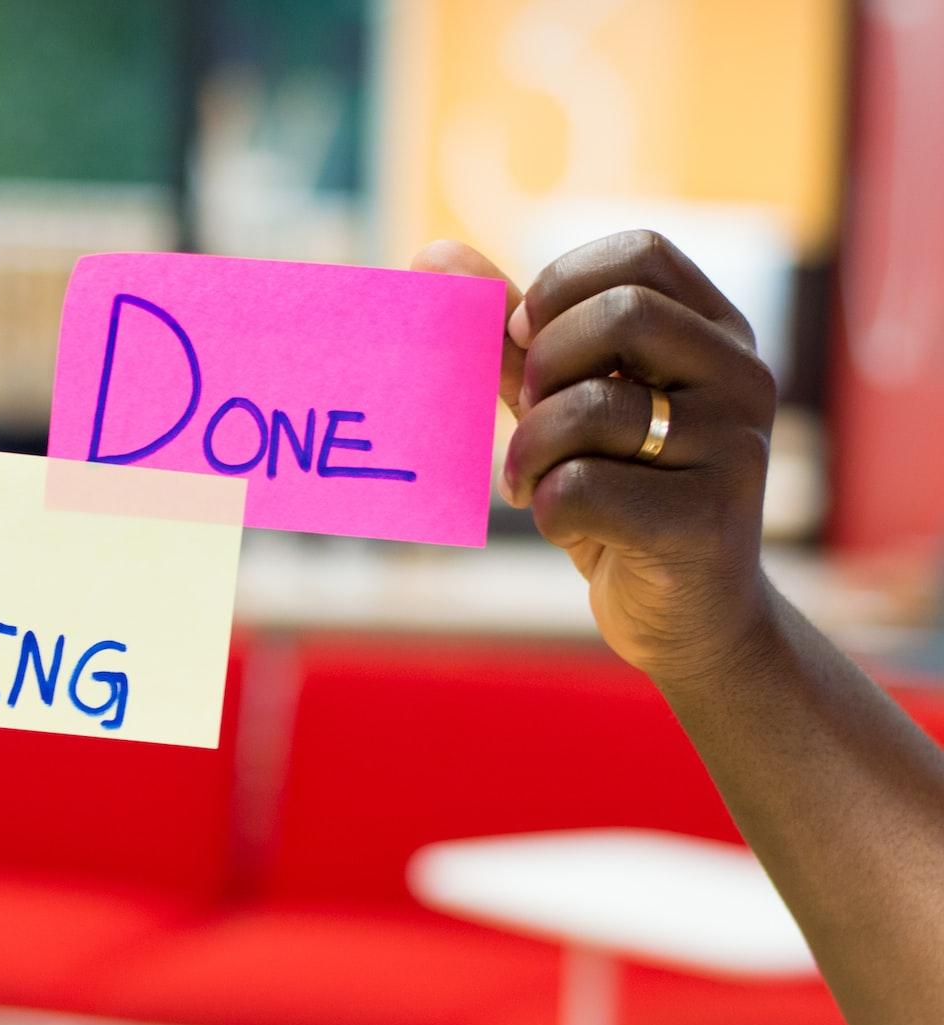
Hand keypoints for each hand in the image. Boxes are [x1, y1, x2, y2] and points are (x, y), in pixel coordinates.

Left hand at [413, 233, 778, 683]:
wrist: (687, 618)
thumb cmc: (622, 497)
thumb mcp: (567, 407)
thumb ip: (512, 338)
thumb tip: (433, 255)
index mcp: (718, 334)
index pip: (642, 254)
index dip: (562, 287)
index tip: (526, 340)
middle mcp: (743, 378)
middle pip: (622, 315)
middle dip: (545, 366)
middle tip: (531, 414)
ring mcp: (735, 449)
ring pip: (592, 408)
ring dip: (530, 449)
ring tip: (530, 480)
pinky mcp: (705, 522)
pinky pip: (581, 488)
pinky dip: (546, 508)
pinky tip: (565, 527)